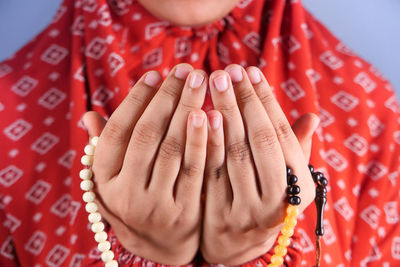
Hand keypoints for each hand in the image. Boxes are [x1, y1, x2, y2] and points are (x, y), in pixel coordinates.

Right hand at [83, 64, 208, 264]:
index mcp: (104, 180)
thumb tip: (89, 117)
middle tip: (185, 69)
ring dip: (187, 109)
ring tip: (199, 81)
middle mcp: (125, 193)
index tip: (155, 74)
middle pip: (147, 134)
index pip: (118, 131)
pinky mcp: (185, 213)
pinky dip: (203, 139)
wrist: (161, 245)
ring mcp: (155, 205)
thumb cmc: (137, 199)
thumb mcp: (112, 179)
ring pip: (173, 148)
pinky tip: (212, 113)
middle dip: (168, 96)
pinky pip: (196, 169)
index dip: (137, 99)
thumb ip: (104, 149)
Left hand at [201, 65, 318, 264]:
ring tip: (214, 81)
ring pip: (236, 153)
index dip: (266, 101)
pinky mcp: (219, 216)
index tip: (252, 72)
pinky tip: (201, 115)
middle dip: (244, 100)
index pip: (281, 135)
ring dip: (225, 113)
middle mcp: (277, 199)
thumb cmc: (264, 200)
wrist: (238, 246)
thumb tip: (312, 117)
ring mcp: (248, 209)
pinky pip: (211, 172)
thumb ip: (296, 150)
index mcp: (299, 186)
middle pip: (260, 140)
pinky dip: (208, 142)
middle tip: (229, 69)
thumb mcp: (287, 180)